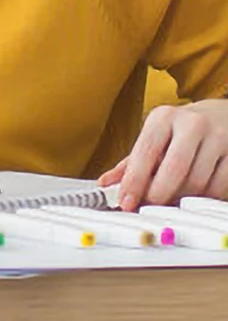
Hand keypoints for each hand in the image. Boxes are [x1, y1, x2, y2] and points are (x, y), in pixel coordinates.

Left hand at [98, 100, 227, 210]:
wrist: (223, 114)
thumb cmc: (180, 131)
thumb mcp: (153, 138)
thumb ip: (130, 163)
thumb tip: (104, 184)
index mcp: (164, 118)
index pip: (144, 153)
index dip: (134, 183)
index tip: (126, 203)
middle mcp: (193, 123)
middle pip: (173, 171)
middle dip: (158, 195)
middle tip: (150, 206)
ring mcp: (219, 136)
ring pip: (197, 182)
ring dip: (181, 199)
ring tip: (172, 199)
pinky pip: (219, 186)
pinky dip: (204, 197)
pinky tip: (195, 195)